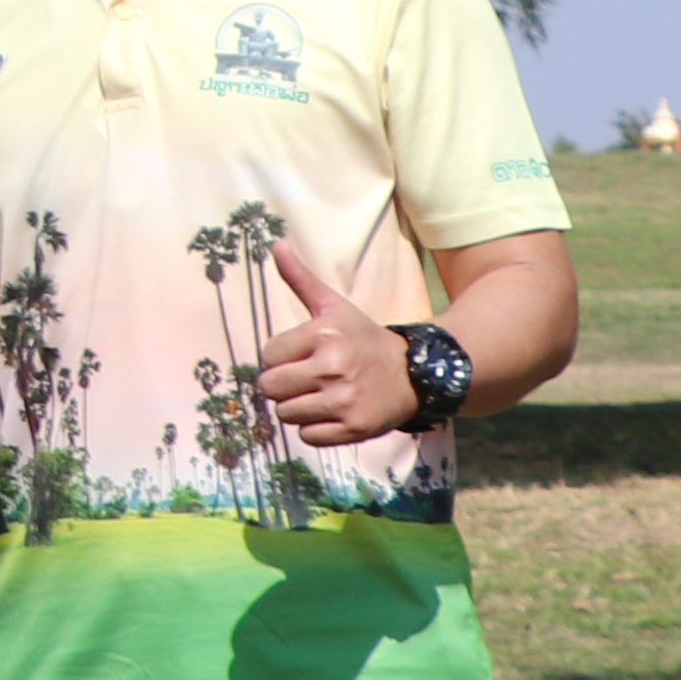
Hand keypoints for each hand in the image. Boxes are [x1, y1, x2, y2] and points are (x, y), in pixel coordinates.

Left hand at [258, 236, 411, 446]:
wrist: (414, 373)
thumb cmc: (363, 339)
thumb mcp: (334, 306)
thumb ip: (300, 279)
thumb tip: (276, 243)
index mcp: (323, 335)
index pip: (267, 357)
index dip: (280, 359)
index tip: (302, 356)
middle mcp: (332, 368)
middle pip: (270, 388)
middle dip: (283, 385)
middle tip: (307, 379)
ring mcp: (344, 401)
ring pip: (285, 415)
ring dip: (297, 408)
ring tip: (321, 396)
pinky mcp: (354, 429)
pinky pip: (307, 437)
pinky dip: (315, 429)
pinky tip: (333, 413)